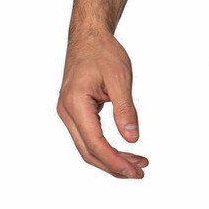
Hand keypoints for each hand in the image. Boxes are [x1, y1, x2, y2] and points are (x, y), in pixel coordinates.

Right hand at [57, 27, 148, 178]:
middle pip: (89, 152)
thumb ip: (125, 109)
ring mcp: (68, 114)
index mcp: (75, 103)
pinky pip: (89, 139)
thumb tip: (132, 139)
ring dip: (112, 161)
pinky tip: (125, 153)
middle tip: (141, 172)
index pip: (95, 144)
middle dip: (115, 167)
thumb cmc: (103, 52)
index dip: (116, 162)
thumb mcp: (120, 78)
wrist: (89, 36)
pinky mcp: (75, 114)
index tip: (137, 171)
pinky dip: (107, 150)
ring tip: (138, 164)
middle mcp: (67, 111)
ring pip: (88, 149)